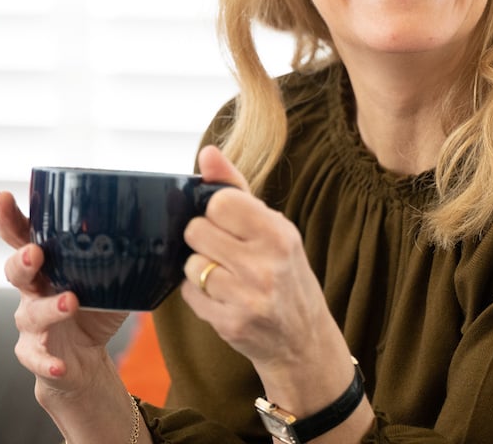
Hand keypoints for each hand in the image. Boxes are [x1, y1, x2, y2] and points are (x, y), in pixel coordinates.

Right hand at [0, 192, 126, 396]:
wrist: (82, 362)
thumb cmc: (96, 309)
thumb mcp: (114, 277)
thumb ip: (130, 253)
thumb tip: (168, 220)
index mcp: (49, 265)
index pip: (23, 237)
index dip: (10, 218)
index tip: (3, 197)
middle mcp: (33, 291)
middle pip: (16, 271)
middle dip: (23, 260)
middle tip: (36, 252)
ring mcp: (31, 324)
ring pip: (30, 314)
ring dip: (48, 308)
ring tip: (70, 302)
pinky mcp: (35, 355)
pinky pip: (36, 358)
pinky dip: (48, 362)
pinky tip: (60, 363)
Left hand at [180, 147, 354, 406]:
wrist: (303, 339)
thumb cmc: (286, 275)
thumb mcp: (274, 229)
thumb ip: (237, 190)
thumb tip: (207, 153)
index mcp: (279, 234)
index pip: (219, 202)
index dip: (217, 211)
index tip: (230, 224)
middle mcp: (265, 264)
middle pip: (196, 231)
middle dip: (204, 240)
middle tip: (226, 251)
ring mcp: (247, 296)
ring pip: (190, 264)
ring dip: (200, 270)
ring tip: (226, 277)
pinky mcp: (230, 323)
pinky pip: (189, 295)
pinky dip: (199, 295)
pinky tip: (223, 298)